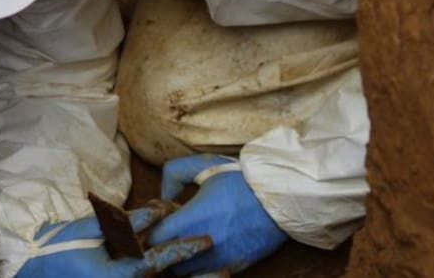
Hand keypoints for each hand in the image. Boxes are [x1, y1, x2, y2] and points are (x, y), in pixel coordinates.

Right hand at [16, 201, 212, 277]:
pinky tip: (200, 275)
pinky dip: (171, 276)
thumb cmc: (62, 251)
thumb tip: (156, 211)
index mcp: (119, 274)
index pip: (157, 261)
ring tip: (221, 274)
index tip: (206, 242)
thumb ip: (125, 222)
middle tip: (226, 272)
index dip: (182, 250)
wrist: (42, 275)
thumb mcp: (90, 231)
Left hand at [147, 154, 287, 274]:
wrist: (280, 196)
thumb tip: (163, 194)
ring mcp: (219, 260)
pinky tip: (208, 250)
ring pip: (186, 271)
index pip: (154, 238)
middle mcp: (201, 244)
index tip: (162, 221)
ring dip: (183, 258)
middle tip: (173, 232)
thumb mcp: (204, 165)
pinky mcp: (235, 268)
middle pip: (167, 259)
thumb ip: (175, 174)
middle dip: (165, 246)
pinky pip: (208, 275)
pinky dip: (203, 266)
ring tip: (191, 241)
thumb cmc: (241, 179)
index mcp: (191, 219)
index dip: (153, 230)